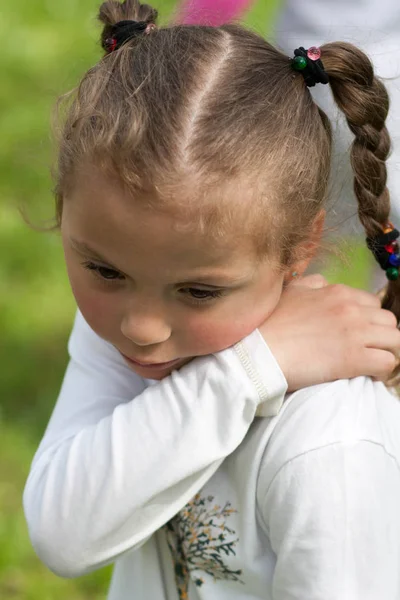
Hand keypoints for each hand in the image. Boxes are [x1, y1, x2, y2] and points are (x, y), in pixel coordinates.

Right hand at [259, 275, 399, 391]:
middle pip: (388, 321)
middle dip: (380, 335)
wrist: (258, 351)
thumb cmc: (267, 324)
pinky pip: (387, 362)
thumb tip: (324, 285)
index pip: (371, 304)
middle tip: (366, 349)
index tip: (358, 334)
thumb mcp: (290, 292)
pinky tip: (368, 374)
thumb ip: (312, 284)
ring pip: (395, 340)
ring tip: (370, 362)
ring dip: (385, 351)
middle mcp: (351, 308)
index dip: (368, 321)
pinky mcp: (354, 358)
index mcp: (337, 292)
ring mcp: (355, 333)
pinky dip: (381, 370)